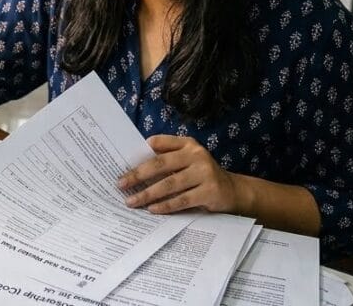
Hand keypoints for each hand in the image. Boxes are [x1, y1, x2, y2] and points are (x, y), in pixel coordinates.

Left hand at [116, 135, 246, 213]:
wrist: (232, 191)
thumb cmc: (201, 176)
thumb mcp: (187, 161)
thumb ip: (167, 159)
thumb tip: (133, 167)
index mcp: (187, 144)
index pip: (159, 142)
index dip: (139, 152)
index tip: (121, 163)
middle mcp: (196, 155)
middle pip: (160, 164)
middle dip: (137, 175)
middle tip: (120, 184)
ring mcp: (204, 173)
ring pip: (169, 184)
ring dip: (148, 194)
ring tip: (132, 201)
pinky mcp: (209, 192)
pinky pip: (182, 200)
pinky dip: (165, 206)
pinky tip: (152, 210)